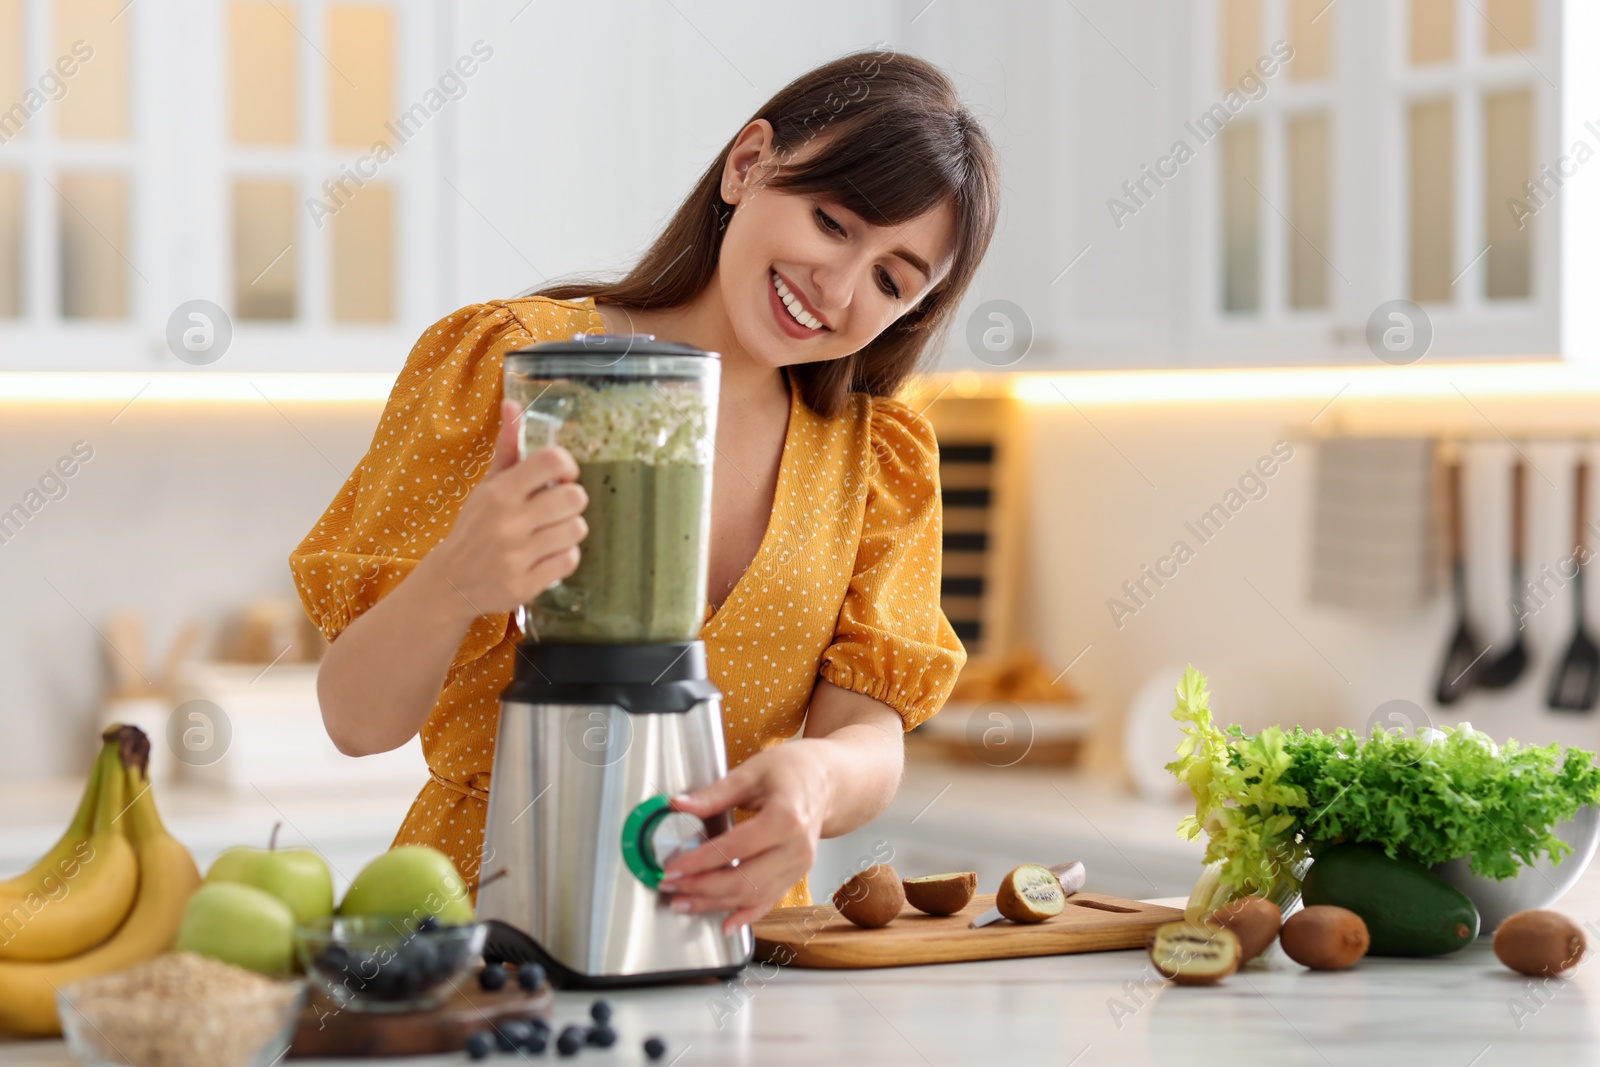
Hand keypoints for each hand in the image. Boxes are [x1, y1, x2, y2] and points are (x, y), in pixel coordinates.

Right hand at [425, 398, 587, 621]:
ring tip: (550, 533)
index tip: (562, 476)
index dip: (567, 465)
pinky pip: (570, 560)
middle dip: (572, 501)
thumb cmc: (475, 527)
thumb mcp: (487, 486)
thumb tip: (513, 404)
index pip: (551, 461)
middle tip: (557, 508)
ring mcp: (516, 555)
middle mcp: (507, 522)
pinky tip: (546, 556)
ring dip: (569, 530)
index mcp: (499, 492)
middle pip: (575, 497)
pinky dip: (564, 557)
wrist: (450, 582)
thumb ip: (507, 448)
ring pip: (577, 529)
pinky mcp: (525, 584)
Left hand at [659, 741, 833, 933]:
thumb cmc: (792, 770)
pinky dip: (745, 915)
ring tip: (683, 902)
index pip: (734, 848)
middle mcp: (796, 848)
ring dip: (715, 903)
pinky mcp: (796, 876)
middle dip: (701, 888)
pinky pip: (768, 901)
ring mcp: (799, 866)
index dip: (699, 861)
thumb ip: (713, 794)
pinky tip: (724, 923)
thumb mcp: (751, 772)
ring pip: (752, 896)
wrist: (828, 781)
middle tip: (670, 886)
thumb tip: (678, 805)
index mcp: (786, 818)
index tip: (671, 867)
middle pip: (744, 880)